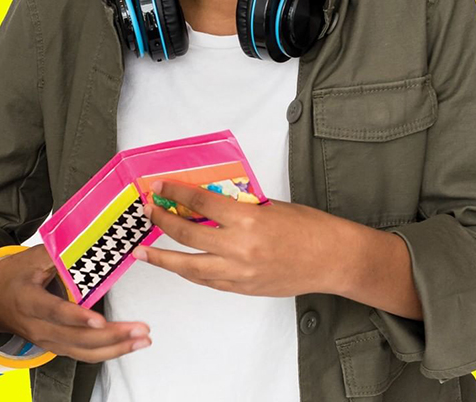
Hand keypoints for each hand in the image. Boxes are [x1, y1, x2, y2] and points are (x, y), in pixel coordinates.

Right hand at [0, 244, 151, 361]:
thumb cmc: (14, 275)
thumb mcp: (31, 257)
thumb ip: (59, 254)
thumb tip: (89, 243)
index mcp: (29, 301)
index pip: (55, 312)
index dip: (77, 317)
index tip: (99, 319)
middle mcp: (38, 327)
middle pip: (76, 339)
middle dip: (112, 336)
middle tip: (140, 330)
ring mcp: (47, 340)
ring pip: (83, 352)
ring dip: (115, 348)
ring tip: (142, 339)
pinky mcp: (55, 346)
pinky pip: (82, 354)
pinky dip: (107, 351)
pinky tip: (127, 345)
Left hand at [131, 180, 346, 296]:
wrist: (332, 259)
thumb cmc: (308, 227)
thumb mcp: (269, 206)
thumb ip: (238, 207)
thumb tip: (207, 204)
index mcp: (247, 219)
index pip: (201, 203)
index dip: (176, 192)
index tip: (159, 186)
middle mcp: (239, 248)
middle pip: (188, 235)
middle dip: (162, 222)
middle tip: (148, 212)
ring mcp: (239, 273)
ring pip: (190, 267)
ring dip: (164, 259)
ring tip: (144, 252)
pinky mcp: (243, 289)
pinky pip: (207, 281)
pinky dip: (190, 272)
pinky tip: (178, 266)